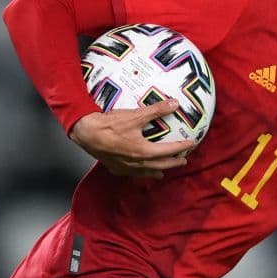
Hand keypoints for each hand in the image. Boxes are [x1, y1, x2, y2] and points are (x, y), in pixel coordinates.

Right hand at [69, 99, 195, 178]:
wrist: (86, 133)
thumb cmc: (110, 125)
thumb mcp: (135, 115)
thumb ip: (156, 110)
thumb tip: (174, 104)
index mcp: (144, 151)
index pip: (168, 151)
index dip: (181, 147)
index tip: (190, 144)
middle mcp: (136, 163)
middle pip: (160, 165)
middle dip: (173, 163)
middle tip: (183, 161)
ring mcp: (125, 167)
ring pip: (145, 172)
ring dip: (157, 171)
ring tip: (163, 172)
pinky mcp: (114, 167)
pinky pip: (131, 173)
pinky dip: (139, 173)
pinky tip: (138, 171)